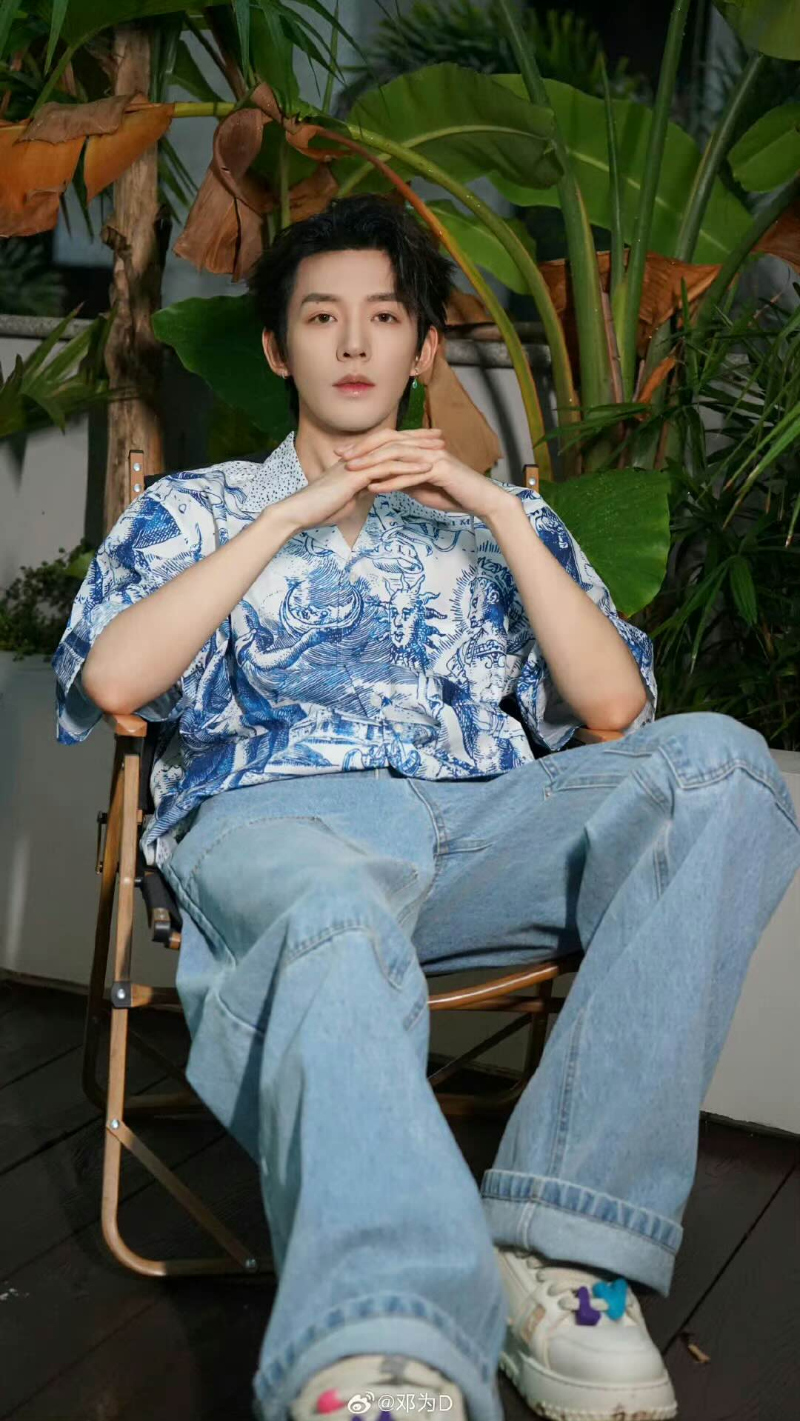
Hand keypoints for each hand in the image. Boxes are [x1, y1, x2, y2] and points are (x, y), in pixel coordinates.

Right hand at [278, 428, 446, 533]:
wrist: (299, 511)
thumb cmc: (320, 508)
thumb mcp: (347, 498)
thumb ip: (361, 491)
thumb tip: (373, 491)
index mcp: (358, 461)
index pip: (387, 447)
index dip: (407, 442)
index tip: (427, 442)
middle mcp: (359, 457)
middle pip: (393, 441)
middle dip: (419, 438)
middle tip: (441, 435)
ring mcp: (358, 464)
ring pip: (394, 451)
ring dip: (420, 450)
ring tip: (441, 449)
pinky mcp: (357, 475)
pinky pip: (387, 468)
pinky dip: (408, 467)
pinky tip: (426, 468)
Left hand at [335, 429, 514, 522]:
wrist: (480, 500)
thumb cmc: (452, 493)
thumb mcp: (421, 486)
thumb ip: (402, 479)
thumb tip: (382, 480)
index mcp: (419, 448)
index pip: (387, 441)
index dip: (364, 446)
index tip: (343, 454)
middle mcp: (424, 447)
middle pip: (388, 442)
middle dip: (362, 449)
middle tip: (340, 457)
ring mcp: (433, 456)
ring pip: (396, 456)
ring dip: (372, 464)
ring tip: (352, 471)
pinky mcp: (441, 470)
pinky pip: (411, 475)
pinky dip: (391, 482)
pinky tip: (374, 488)